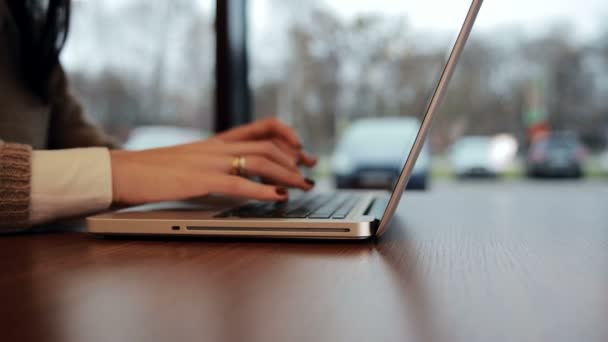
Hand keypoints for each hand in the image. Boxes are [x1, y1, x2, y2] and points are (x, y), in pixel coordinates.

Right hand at [110, 118, 316, 204]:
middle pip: (268, 145)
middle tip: (311, 173)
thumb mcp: (190, 162)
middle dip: (295, 159)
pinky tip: (277, 198)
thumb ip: (214, 164)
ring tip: (302, 186)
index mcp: (217, 142)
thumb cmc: (154, 171)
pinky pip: (238, 183)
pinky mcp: (199, 179)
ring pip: (260, 160)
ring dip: (287, 174)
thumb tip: (240, 176)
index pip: (261, 127)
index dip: (287, 135)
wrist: (121, 172)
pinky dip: (262, 190)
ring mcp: (209, 161)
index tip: (303, 149)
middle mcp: (218, 147)